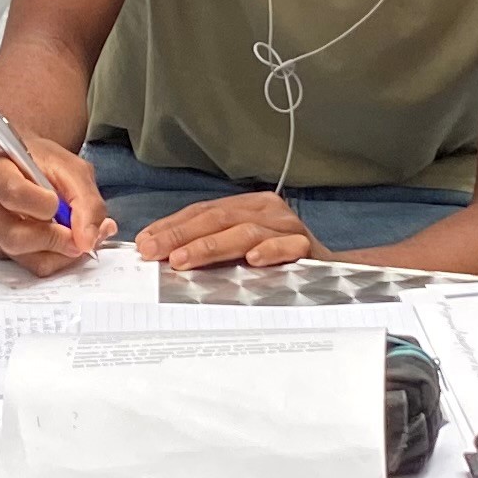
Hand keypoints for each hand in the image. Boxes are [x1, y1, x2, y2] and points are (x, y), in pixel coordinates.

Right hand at [0, 132, 108, 266]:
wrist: (31, 165)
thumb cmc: (43, 162)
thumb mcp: (73, 169)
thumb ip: (87, 203)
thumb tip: (87, 240)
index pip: (13, 194)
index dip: (44, 205)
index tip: (58, 202)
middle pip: (12, 235)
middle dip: (53, 238)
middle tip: (76, 232)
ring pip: (22, 256)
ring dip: (58, 252)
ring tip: (74, 233)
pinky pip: (28, 264)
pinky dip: (54, 258)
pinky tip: (61, 239)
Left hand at [135, 190, 318, 270]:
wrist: (333, 272)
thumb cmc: (279, 261)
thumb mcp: (241, 249)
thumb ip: (210, 247)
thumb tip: (163, 253)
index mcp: (247, 206)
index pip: (202, 212)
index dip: (172, 226)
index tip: (144, 242)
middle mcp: (267, 210)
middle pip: (217, 218)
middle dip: (180, 235)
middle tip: (153, 252)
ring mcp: (287, 227)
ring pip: (243, 232)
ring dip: (210, 246)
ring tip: (183, 260)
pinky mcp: (306, 247)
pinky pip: (287, 246)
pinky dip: (269, 250)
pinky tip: (252, 260)